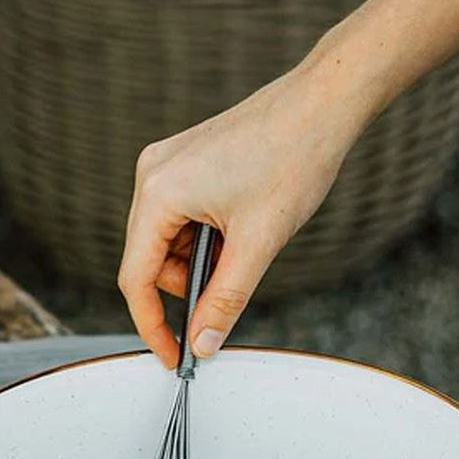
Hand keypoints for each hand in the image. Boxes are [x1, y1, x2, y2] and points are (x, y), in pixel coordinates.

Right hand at [118, 59, 366, 367]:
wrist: (323, 102)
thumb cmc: (294, 158)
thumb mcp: (259, 243)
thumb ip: (224, 300)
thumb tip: (203, 344)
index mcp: (158, 193)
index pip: (136, 279)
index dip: (153, 325)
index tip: (175, 356)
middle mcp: (151, 175)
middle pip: (148, 259)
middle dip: (185, 286)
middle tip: (228, 293)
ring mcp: (165, 164)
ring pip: (166, 239)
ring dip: (198, 260)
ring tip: (245, 247)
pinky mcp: (183, 160)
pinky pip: (178, 215)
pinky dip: (204, 236)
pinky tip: (239, 226)